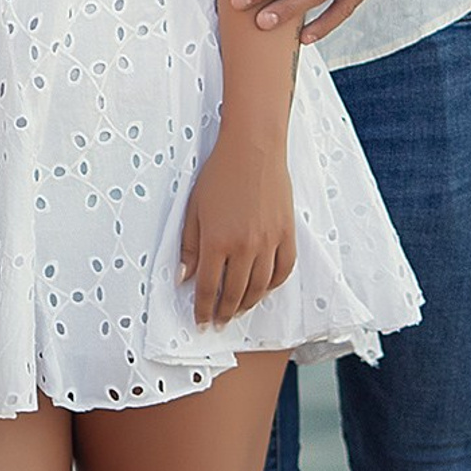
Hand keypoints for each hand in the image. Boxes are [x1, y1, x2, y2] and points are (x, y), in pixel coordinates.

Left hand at [179, 139, 296, 325]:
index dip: (203, 308)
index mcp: (217, 241)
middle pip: (235, 293)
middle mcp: (245, 247)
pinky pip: (283, 270)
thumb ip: (189, 246)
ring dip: (248, 304)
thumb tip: (184, 278)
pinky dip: (273, 285)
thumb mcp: (194, 208)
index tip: (200, 321)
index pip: (208, 287)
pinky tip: (263, 289)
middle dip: (224, 311)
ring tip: (237, 310)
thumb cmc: (219, 175)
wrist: (253, 149)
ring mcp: (269, 242)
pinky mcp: (286, 234)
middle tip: (218, 321)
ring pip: (260, 287)